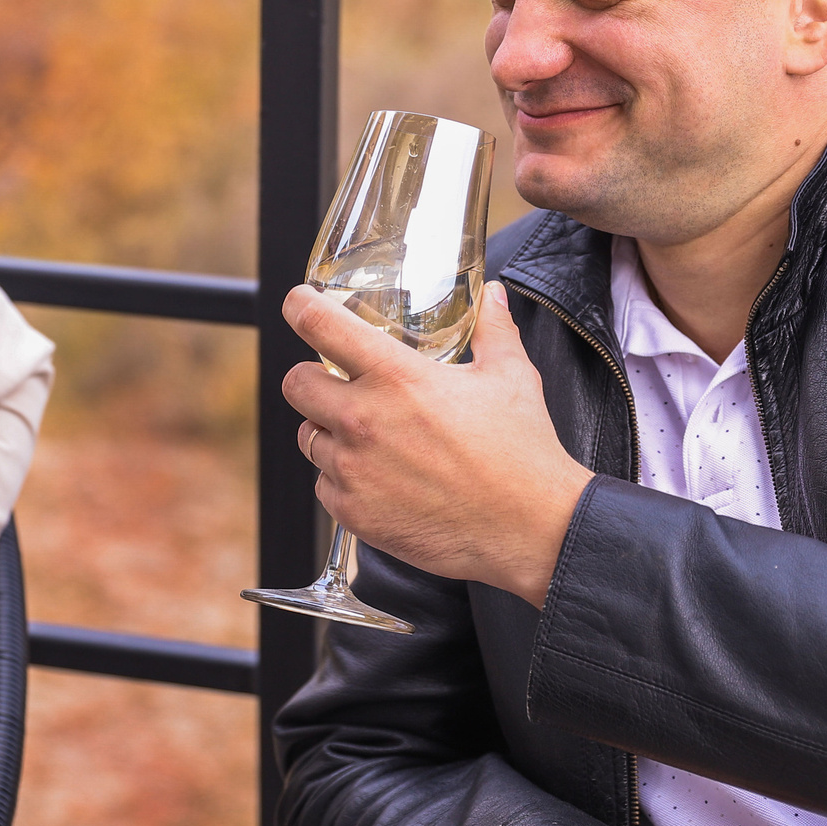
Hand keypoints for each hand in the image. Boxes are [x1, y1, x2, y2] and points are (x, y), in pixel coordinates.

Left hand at [282, 280, 592, 604]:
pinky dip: (343, 480)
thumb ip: (493, 329)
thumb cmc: (521, 454)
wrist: (531, 529)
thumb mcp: (510, 376)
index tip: (299, 304)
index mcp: (397, 377)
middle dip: (311, 378)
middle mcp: (364, 420)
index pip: (320, 325)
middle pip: (295, 383)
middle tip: (338, 385)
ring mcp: (354, 470)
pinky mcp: (354, 513)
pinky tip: (381, 479)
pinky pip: (324, 485)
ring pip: (308, 437)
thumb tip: (492, 296)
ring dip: (329, 432)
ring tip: (372, 439)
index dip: (300, 306)